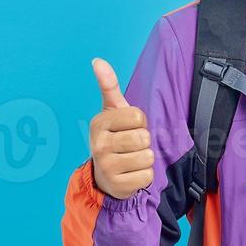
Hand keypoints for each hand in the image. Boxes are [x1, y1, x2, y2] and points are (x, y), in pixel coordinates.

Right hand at [89, 58, 154, 199]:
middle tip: (131, 146)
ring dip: (145, 159)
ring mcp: (106, 166)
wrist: (105, 175)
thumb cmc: (114, 137)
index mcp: (99, 123)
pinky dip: (144, 175)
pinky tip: (131, 174)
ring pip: (147, 157)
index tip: (128, 128)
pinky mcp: (118, 185)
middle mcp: (99, 144)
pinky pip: (147, 176)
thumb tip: (97, 60)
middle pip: (143, 138)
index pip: (138, 117)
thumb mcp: (112, 112)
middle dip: (143, 142)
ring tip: (131, 159)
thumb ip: (109, 86)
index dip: (139, 123)